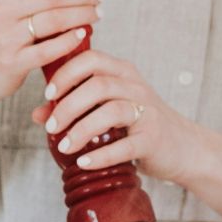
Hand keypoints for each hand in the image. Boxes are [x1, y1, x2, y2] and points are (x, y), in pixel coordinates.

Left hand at [31, 49, 203, 183]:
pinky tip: (84, 162)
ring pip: (111, 111)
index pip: (91, 59)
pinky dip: (101, 155)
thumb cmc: (139, 125)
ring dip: (81, 130)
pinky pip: (125, 145)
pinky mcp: (153, 139)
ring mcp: (148, 112)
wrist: (183, 147)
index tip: (48, 94)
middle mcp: (136, 87)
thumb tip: (38, 114)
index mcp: (123, 73)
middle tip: (51, 127)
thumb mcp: (109, 109)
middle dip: (68, 106)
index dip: (66, 74)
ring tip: (64, 147)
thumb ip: (76, 107)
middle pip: (98, 85)